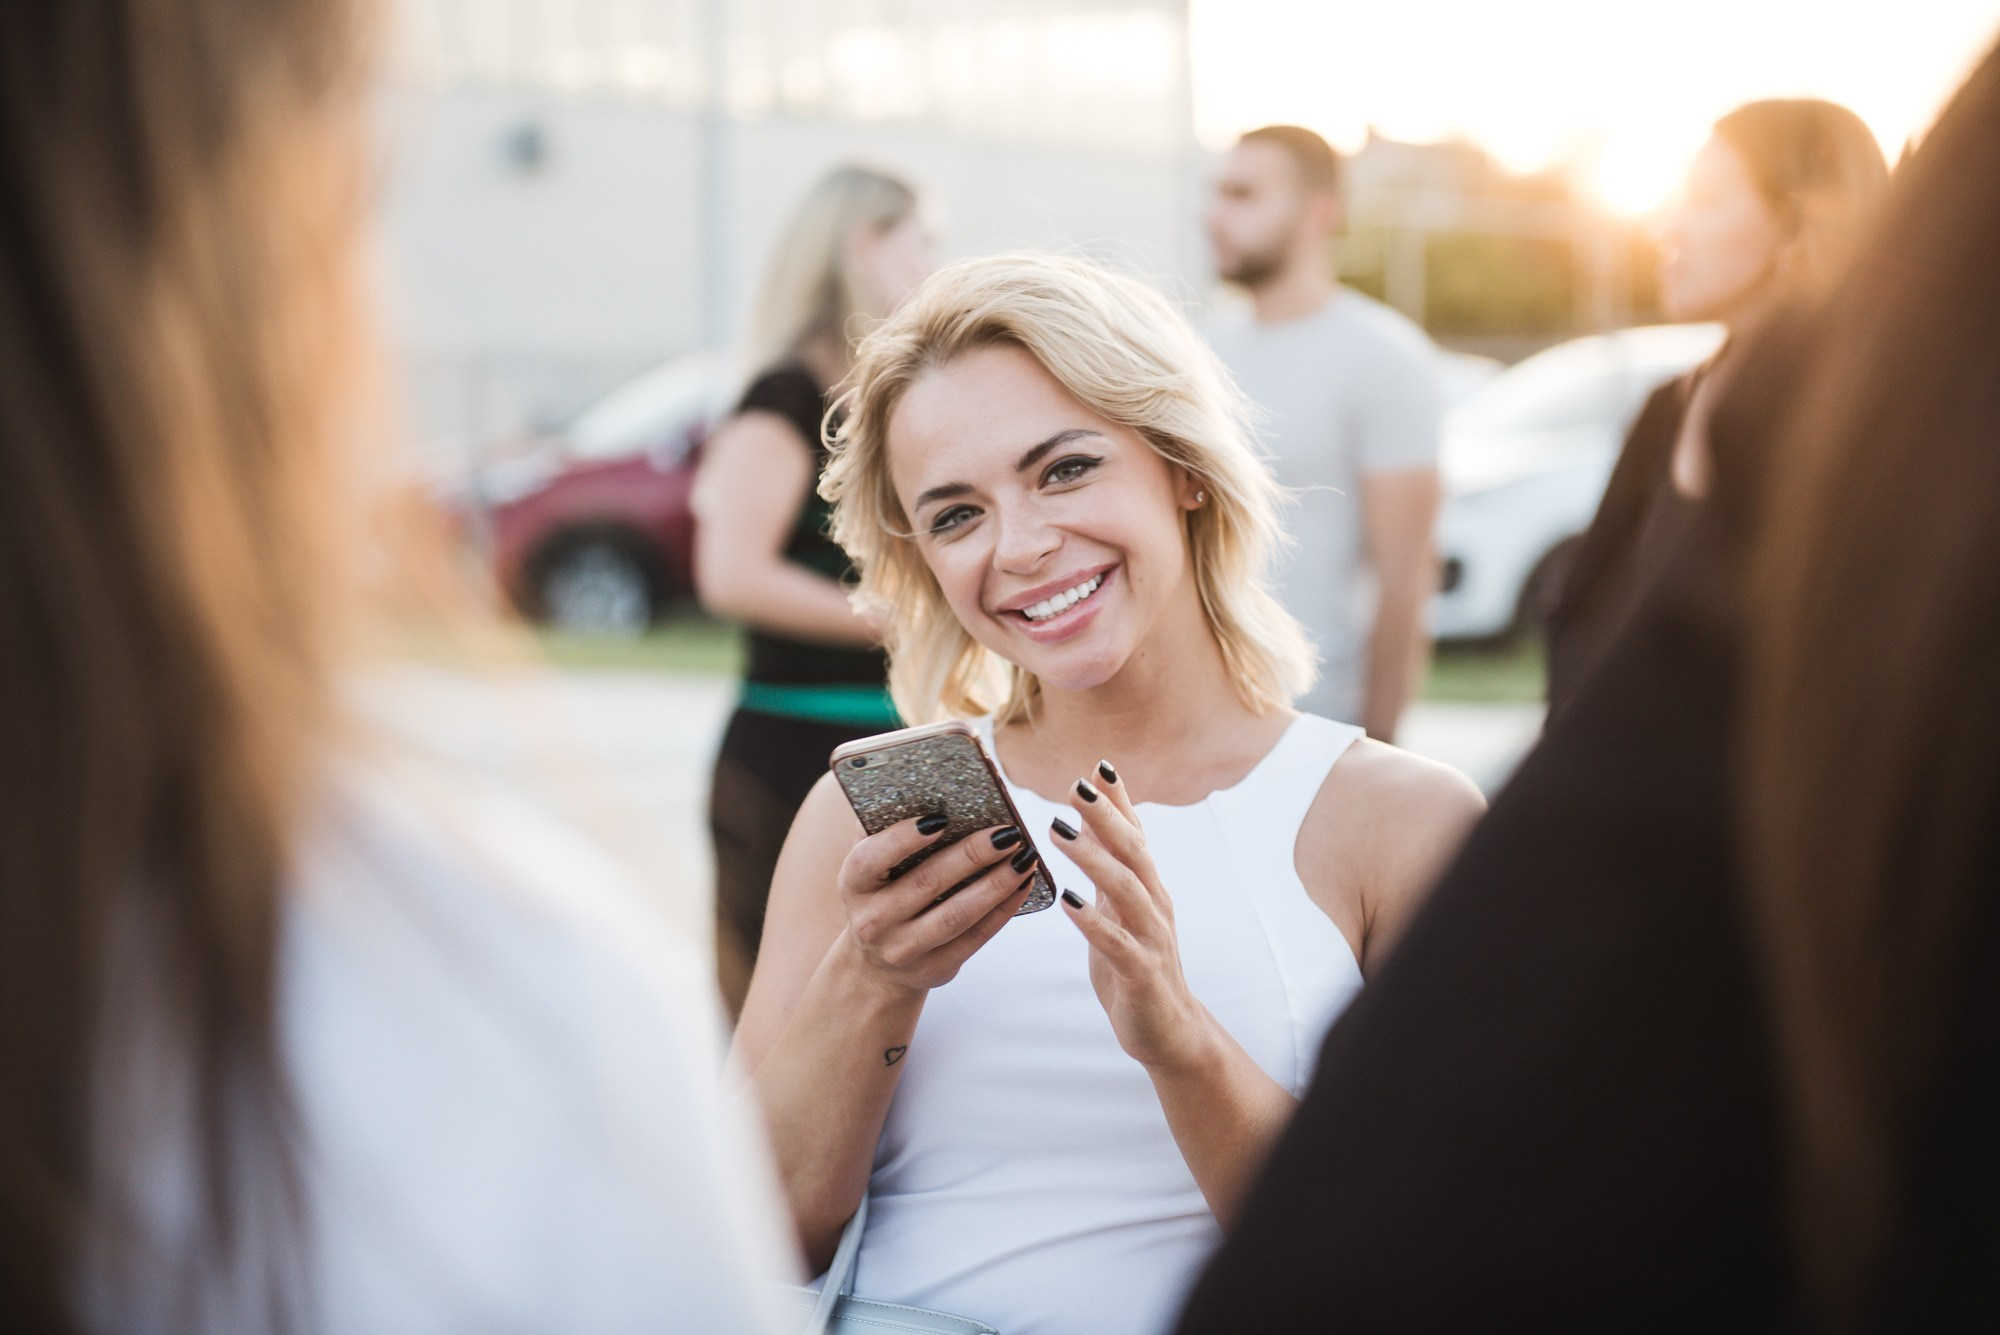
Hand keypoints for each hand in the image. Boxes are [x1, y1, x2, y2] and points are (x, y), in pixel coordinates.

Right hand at [837, 816, 1037, 993]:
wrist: (877, 966)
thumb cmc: (881, 896)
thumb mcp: (871, 867)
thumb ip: (884, 828)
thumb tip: (917, 784)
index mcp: (854, 884)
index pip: (873, 858)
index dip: (904, 838)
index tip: (941, 817)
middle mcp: (874, 920)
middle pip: (927, 883)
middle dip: (972, 855)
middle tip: (1007, 831)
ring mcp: (904, 949)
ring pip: (957, 914)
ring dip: (996, 883)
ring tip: (1025, 856)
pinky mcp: (936, 968)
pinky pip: (976, 936)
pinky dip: (1003, 909)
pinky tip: (1023, 884)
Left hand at [1054, 763, 1211, 1070]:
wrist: (1169, 1031)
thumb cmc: (1138, 967)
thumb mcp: (1119, 913)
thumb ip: (1107, 872)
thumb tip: (1082, 828)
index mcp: (1148, 889)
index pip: (1135, 835)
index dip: (1120, 801)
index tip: (1100, 765)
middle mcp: (1155, 905)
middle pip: (1133, 851)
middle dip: (1106, 816)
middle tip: (1077, 784)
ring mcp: (1152, 938)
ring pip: (1126, 889)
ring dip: (1093, 858)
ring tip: (1060, 832)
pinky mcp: (1142, 972)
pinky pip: (1117, 943)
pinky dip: (1093, 921)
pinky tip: (1068, 903)